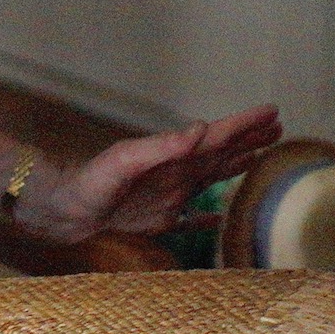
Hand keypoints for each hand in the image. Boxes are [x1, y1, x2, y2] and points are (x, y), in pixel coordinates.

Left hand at [14, 105, 282, 244]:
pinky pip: (189, 220)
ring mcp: (166, 197)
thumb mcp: (124, 160)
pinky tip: (219, 216)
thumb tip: (200, 127)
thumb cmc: (87, 182)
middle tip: (277, 128)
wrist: (57, 209)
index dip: (244, 125)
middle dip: (248, 140)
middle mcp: (173, 174)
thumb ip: (162, 146)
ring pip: (210, 179)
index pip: (216, 136)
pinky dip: (207, 217)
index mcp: (170, 157)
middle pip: (219, 153)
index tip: (273, 112)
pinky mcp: (155, 221)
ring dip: (234, 166)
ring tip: (258, 155)